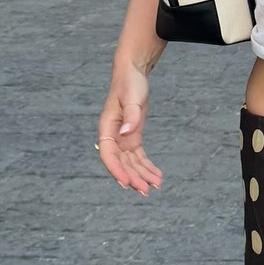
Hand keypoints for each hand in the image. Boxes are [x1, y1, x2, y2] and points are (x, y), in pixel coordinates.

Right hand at [97, 64, 162, 193]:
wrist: (132, 74)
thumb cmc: (129, 84)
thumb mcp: (132, 97)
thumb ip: (131, 116)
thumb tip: (126, 134)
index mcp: (107, 127)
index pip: (108, 154)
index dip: (116, 169)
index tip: (126, 183)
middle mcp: (113, 136)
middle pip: (120, 162)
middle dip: (132, 177)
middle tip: (146, 190)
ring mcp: (122, 138)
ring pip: (130, 163)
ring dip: (141, 175)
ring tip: (155, 186)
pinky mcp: (132, 137)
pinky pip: (138, 157)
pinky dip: (147, 166)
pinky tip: (157, 176)